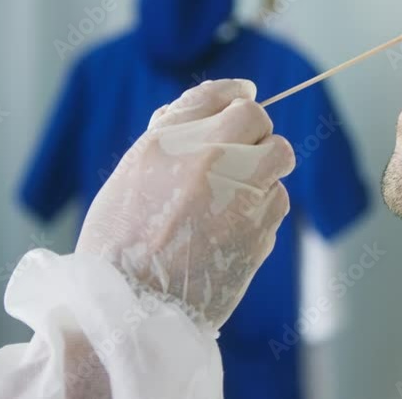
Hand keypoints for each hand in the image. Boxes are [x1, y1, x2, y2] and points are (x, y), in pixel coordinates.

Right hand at [75, 79, 294, 330]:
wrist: (129, 308)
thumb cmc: (122, 241)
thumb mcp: (133, 173)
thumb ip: (174, 134)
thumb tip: (229, 99)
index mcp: (166, 141)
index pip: (217, 94)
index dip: (235, 94)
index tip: (244, 98)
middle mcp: (207, 158)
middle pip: (258, 119)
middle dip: (254, 133)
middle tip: (239, 155)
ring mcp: (239, 193)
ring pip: (278, 157)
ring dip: (262, 171)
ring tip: (230, 200)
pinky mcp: (260, 228)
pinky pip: (278, 201)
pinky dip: (263, 209)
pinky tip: (232, 231)